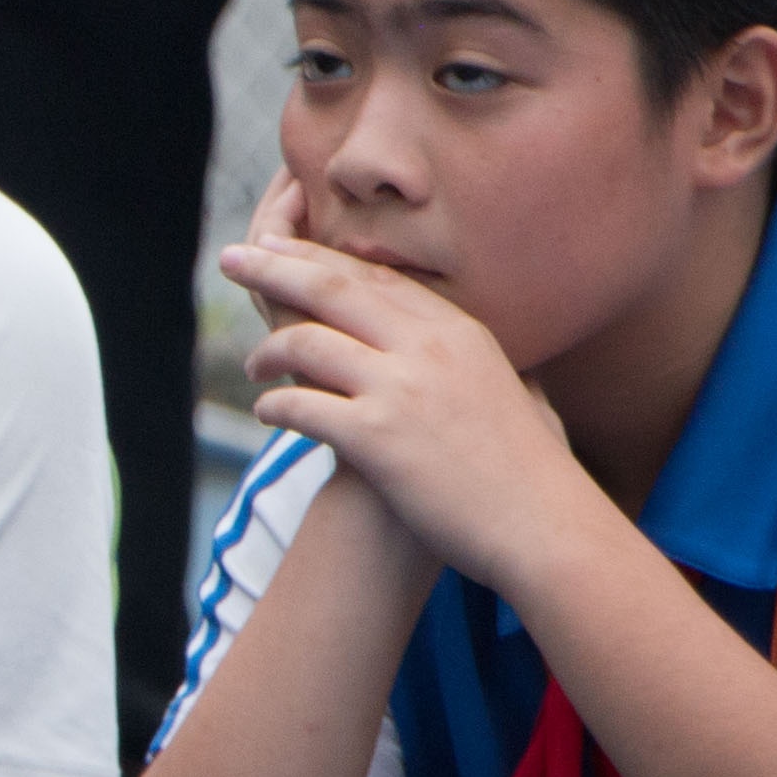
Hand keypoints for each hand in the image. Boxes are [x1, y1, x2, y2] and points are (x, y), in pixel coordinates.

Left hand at [216, 216, 596, 592]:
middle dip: (274, 268)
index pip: (376, 279)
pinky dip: (275, 407)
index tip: (284, 248)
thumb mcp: (519, 392)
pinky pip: (301, 407)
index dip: (323, 259)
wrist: (546, 528)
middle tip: (231, 259)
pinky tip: (267, 413)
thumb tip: (491, 352)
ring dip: (267, 351)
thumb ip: (488, 365)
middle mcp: (428, 348)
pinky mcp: (376, 438)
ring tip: (254, 364)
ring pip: (305, 343)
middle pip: (331, 289)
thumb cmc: (535, 471)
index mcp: (461, 331)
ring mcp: (400, 390)